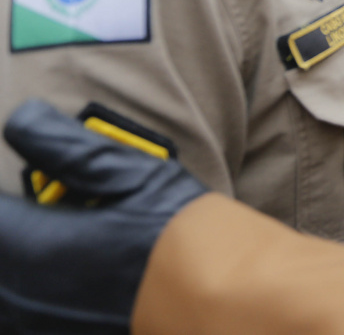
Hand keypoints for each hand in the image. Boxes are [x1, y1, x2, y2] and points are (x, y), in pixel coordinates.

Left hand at [0, 100, 206, 333]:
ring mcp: (50, 324)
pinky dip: (35, 287)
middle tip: (47, 202)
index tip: (21, 180)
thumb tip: (23, 119)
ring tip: (58, 230)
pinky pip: (30, 311)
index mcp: (33, 248)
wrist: (231, 300)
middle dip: (13, 221)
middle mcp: (28, 295)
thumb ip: (66, 147)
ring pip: (10, 289)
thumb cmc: (184, 235)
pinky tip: (72, 269)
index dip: (4, 194)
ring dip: (21, 256)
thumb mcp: (131, 174)